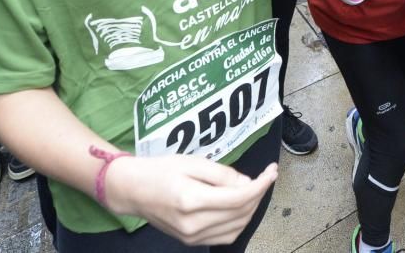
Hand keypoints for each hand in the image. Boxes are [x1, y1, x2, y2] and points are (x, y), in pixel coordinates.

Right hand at [103, 154, 277, 245]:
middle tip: (265, 176)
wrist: (132, 190)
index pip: (239, 197)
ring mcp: (192, 237)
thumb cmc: (160, 170)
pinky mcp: (191, 241)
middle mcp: (193, 224)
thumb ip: (222, 174)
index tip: (272, 171)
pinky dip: (239, 221)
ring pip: (237, 227)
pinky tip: (240, 205)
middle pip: (241, 213)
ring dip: (251, 208)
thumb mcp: (192, 162)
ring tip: (254, 189)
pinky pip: (225, 236)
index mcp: (192, 200)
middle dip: (259, 194)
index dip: (261, 184)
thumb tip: (248, 184)